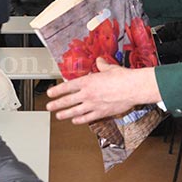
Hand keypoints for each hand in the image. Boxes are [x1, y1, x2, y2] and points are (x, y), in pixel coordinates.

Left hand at [45, 58, 159, 123]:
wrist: (133, 88)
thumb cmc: (123, 78)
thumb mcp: (109, 68)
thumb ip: (102, 66)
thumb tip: (100, 61)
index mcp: (87, 82)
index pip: (67, 87)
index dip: (56, 91)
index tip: (50, 93)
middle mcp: (87, 94)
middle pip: (67, 101)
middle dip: (56, 104)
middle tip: (49, 106)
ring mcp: (93, 105)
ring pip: (74, 111)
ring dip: (65, 114)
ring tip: (58, 116)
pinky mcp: (101, 113)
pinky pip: (87, 118)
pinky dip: (80, 120)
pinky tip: (75, 121)